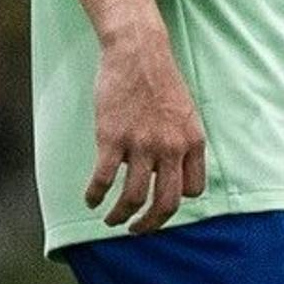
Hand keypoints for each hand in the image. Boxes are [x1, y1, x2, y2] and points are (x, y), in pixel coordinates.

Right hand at [86, 29, 208, 232]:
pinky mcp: (112, 139)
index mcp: (193, 143)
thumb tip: (169, 172)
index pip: (193, 189)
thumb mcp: (187, 114)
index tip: (160, 202)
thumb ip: (182, 143)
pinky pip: (103, 179)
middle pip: (166, 203)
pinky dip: (94, 195)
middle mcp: (171, 148)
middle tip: (137, 230)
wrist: (138, 54)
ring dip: (120, 215)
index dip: (176, 200)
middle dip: (151, 224)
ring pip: (133, 197)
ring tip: (111, 220)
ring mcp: (141, 145)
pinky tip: (90, 200)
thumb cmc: (161, 82)